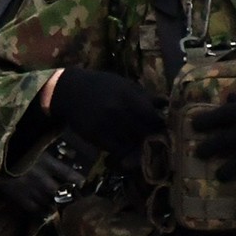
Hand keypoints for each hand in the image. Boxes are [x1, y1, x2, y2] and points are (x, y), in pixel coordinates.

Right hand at [46, 67, 166, 161]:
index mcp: (128, 96)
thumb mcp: (124, 85)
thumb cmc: (101, 85)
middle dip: (149, 138)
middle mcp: (118, 110)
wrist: (70, 91)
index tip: (160, 128)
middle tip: (152, 141)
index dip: (159, 126)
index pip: (152, 118)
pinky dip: (121, 151)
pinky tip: (121, 147)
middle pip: (143, 133)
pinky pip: (115, 149)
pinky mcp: (94, 135)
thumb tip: (166, 102)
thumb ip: (144, 96)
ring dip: (135, 146)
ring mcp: (105, 123)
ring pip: (130, 143)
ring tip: (137, 145)